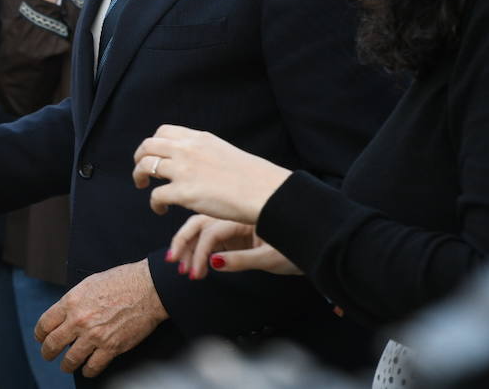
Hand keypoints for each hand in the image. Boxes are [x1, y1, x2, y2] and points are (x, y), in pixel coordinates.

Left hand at [35, 259, 165, 377]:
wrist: (147, 289)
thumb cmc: (121, 282)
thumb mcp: (88, 284)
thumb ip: (74, 300)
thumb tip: (66, 312)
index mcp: (71, 302)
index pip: (45, 323)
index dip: (40, 333)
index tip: (41, 337)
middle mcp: (79, 320)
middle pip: (53, 343)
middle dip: (47, 352)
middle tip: (47, 354)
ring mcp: (94, 336)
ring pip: (71, 359)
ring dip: (66, 365)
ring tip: (66, 366)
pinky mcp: (111, 347)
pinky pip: (93, 366)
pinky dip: (88, 370)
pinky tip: (87, 369)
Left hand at [132, 125, 291, 222]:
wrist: (266, 193)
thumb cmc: (253, 178)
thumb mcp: (224, 151)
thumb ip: (204, 152)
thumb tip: (194, 161)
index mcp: (199, 138)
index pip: (163, 132)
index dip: (153, 144)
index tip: (154, 155)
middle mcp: (187, 149)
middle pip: (147, 146)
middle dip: (139, 158)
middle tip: (141, 171)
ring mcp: (184, 170)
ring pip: (145, 167)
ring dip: (139, 177)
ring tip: (143, 187)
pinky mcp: (183, 193)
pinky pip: (155, 195)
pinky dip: (154, 203)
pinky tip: (160, 210)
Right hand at [166, 215, 301, 279]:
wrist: (316, 239)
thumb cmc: (297, 250)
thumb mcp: (271, 259)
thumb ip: (241, 261)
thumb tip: (214, 264)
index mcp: (243, 217)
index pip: (211, 233)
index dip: (199, 254)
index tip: (194, 274)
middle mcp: (235, 215)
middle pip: (198, 223)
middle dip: (182, 242)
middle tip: (172, 262)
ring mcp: (234, 221)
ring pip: (201, 226)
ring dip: (188, 243)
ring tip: (179, 263)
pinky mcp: (236, 230)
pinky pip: (211, 234)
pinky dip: (199, 244)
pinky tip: (193, 258)